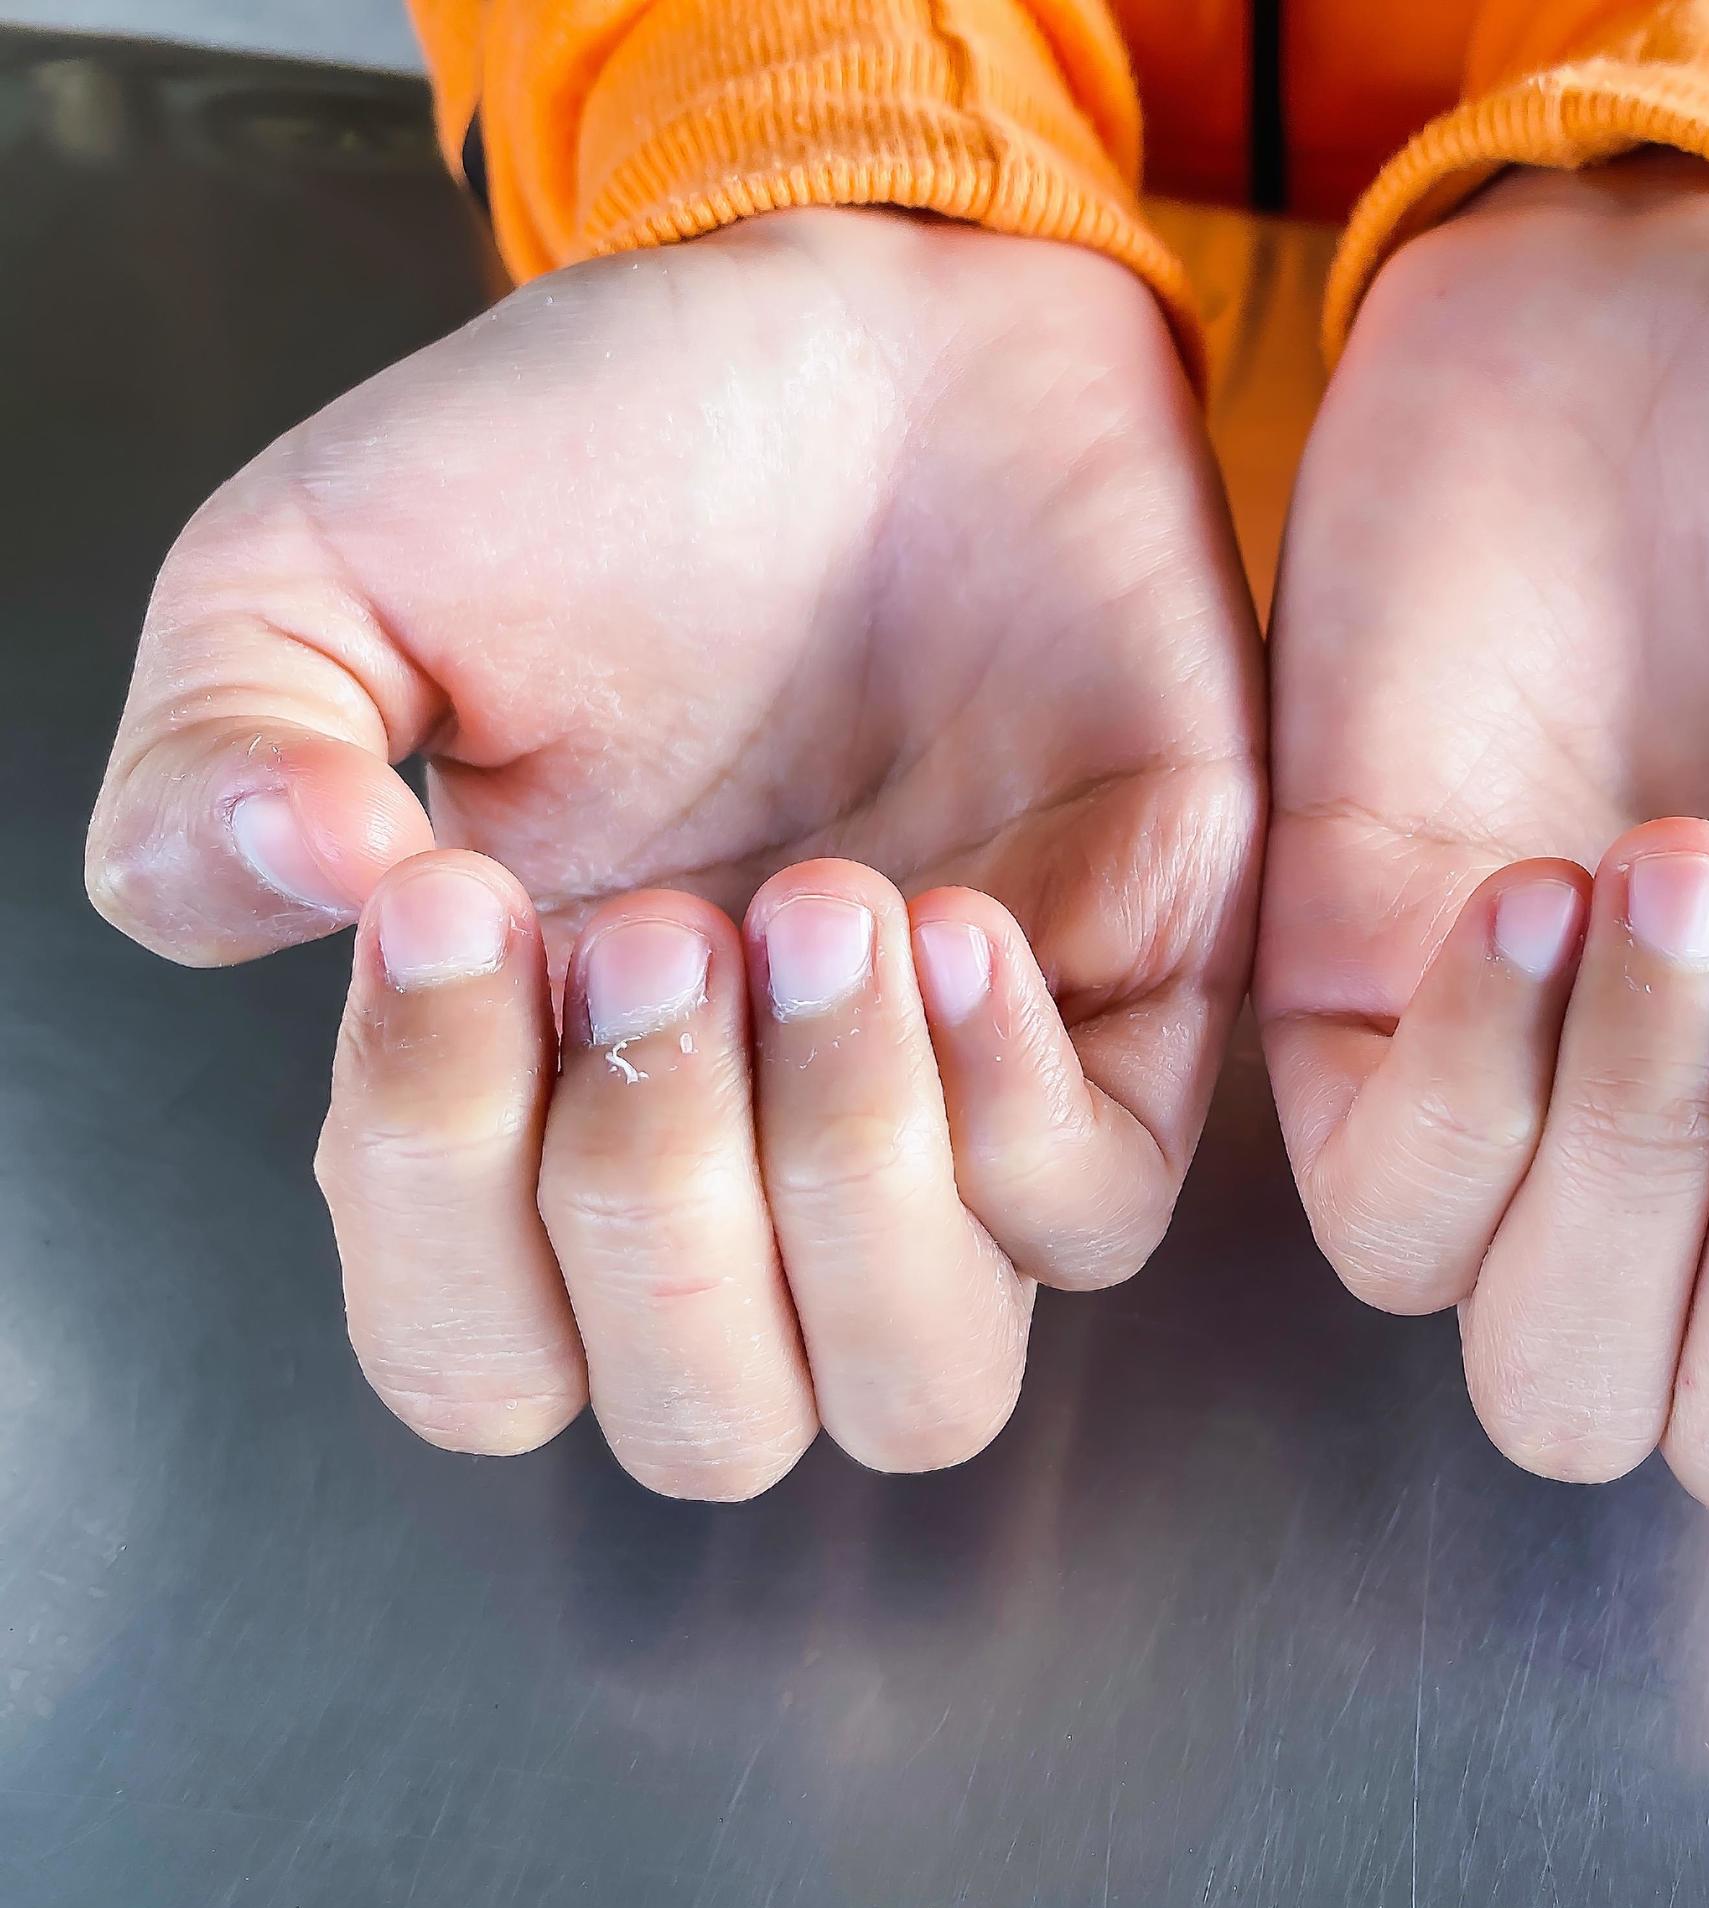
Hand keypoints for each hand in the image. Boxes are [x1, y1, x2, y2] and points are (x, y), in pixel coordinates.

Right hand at [88, 210, 1261, 1496]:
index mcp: (538, 1097)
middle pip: (711, 1432)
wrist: (875, 318)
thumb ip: (221, 757)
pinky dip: (1009, 1100)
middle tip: (651, 933)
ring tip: (814, 905)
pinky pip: (1097, 1210)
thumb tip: (247, 898)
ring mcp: (951, 1105)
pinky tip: (951, 912)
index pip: (477, 1354)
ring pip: (924, 1383)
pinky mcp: (1132, 1017)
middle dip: (656, 1215)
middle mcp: (752, 1149)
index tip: (458, 914)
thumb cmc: (610, 452)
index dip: (443, 1204)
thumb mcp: (327, 574)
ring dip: (844, 1182)